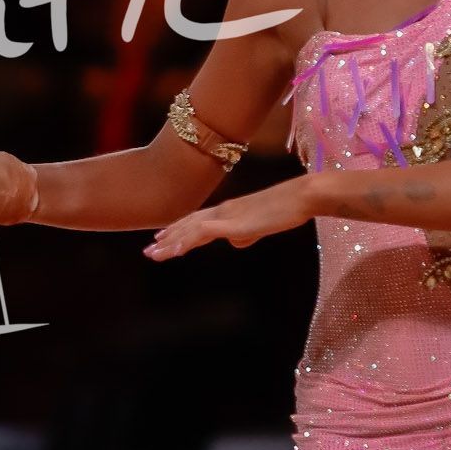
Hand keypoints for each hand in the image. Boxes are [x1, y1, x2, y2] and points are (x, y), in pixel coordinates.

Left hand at [144, 175, 315, 258]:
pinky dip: (186, 241)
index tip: (161, 237)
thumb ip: (247, 233)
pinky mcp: (234, 223)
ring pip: (190, 230)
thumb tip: (236, 243)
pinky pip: (203, 233)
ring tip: (153, 254)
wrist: (302, 196)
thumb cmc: (288, 209)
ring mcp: (227, 216)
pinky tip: (174, 251)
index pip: (197, 221)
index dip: (178, 230)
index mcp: (229, 210)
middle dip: (168, 238)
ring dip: (171, 243)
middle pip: (188, 225)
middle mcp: (223, 210)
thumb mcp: (262, 225)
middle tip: (148, 251)